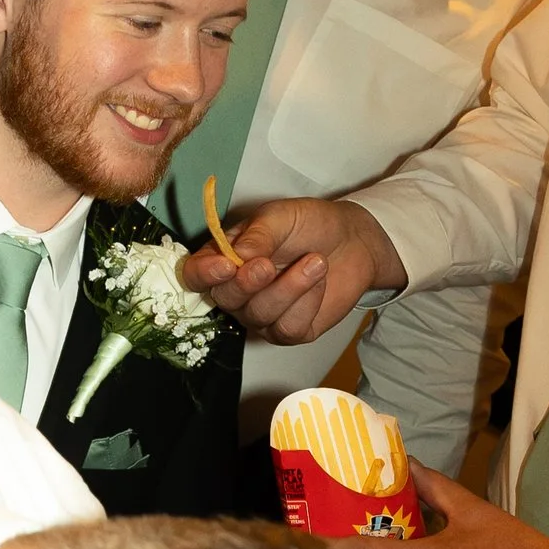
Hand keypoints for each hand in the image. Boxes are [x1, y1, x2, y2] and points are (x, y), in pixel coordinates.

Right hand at [182, 198, 400, 344]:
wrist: (353, 241)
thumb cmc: (309, 224)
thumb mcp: (281, 217)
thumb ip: (257, 235)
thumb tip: (235, 257)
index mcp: (225, 258)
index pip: (195, 275)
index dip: (204, 274)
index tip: (226, 265)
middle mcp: (237, 291)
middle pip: (224, 300)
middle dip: (248, 284)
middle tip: (270, 265)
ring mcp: (262, 315)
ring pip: (259, 315)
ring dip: (290, 288)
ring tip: (316, 261)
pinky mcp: (289, 331)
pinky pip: (287, 328)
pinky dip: (308, 302)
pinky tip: (319, 281)